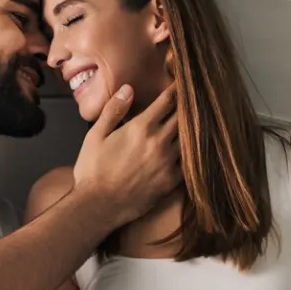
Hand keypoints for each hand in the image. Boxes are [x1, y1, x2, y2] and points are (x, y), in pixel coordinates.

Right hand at [72, 85, 180, 225]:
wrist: (99, 206)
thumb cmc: (93, 170)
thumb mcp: (95, 135)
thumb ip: (113, 110)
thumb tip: (128, 89)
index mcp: (140, 127)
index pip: (167, 101)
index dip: (176, 90)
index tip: (181, 83)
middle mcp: (159, 142)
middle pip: (183, 117)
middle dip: (188, 106)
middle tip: (193, 99)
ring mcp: (168, 162)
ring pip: (189, 138)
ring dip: (192, 129)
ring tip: (197, 121)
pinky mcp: (172, 181)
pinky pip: (190, 162)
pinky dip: (192, 153)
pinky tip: (194, 149)